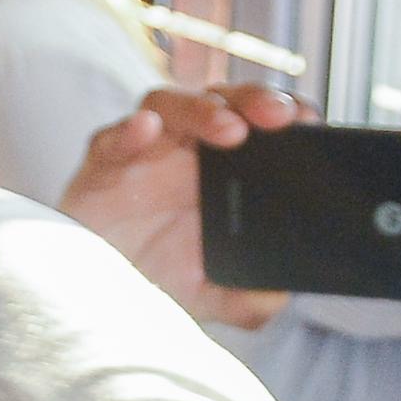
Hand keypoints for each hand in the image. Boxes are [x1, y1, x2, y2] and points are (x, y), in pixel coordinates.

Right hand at [61, 82, 301, 329]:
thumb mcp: (211, 296)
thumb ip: (249, 298)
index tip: (310, 123)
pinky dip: (128, 131)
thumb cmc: (151, 280)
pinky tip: (144, 131)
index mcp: (220, 168)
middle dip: (254, 100)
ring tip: (227, 130)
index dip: (286, 114)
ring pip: (170, 104)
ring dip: (201, 110)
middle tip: (279, 117)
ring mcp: (141, 152)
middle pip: (222, 100)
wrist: (90, 301)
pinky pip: (111, 137)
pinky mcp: (100, 165)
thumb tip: (277, 295)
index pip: (258, 122)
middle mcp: (184, 150)